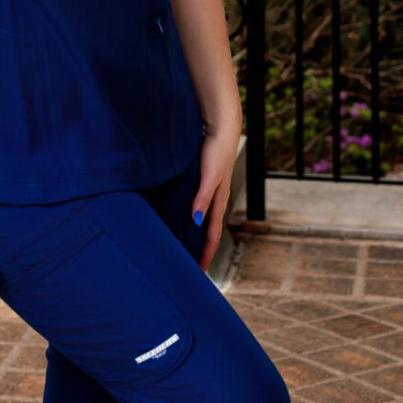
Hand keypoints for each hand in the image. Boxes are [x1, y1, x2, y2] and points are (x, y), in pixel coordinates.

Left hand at [191, 122, 239, 270]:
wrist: (221, 129)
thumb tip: (196, 222)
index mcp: (219, 203)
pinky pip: (198, 207)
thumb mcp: (209, 177)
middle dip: (200, 250)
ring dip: (195, 236)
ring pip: (203, 221)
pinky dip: (192, 219)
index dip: (205, 255)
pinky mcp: (203, 184)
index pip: (212, 237)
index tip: (198, 272)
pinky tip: (181, 218)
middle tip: (189, 267)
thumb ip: (203, 198)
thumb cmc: (215, 152)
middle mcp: (215, 201)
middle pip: (207, 233)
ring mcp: (210, 193)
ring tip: (183, 247)